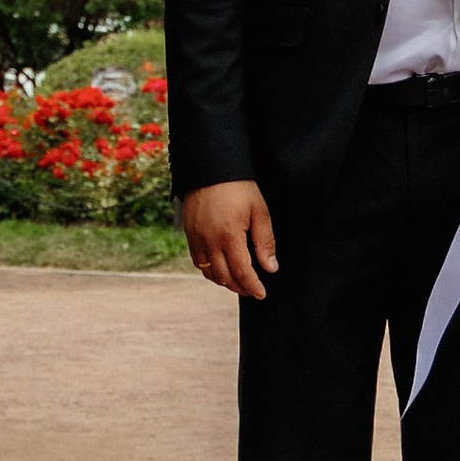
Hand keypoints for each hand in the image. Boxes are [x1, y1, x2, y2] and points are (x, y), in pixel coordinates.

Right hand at [181, 180, 278, 299]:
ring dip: (224, 281)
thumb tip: (270, 268)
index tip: (262, 294)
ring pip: (209, 273)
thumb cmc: (238, 186)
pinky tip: (221, 268)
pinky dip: (210, 270)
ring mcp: (196, 238)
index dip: (253, 287)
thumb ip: (265, 241)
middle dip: (240, 288)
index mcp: (229, 236)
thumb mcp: (259, 210)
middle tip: (253, 290)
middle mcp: (209, 241)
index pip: (242, 272)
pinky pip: (198, 261)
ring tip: (239, 282)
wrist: (210, 166)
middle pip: (224, 277)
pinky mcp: (189, 234)